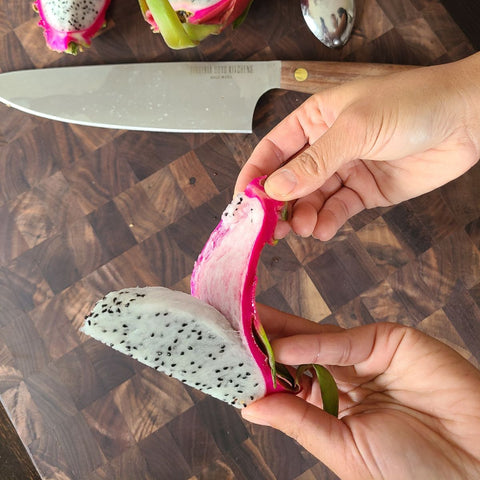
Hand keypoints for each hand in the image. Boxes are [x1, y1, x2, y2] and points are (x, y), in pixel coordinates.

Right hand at [236, 53, 479, 239]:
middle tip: (270, 227)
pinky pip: (338, 210)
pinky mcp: (365, 191)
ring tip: (302, 228)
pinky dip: (329, 222)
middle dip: (278, 204)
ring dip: (303, 216)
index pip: (273, 150)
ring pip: (312, 200)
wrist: (468, 119)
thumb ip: (314, 162)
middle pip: (290, 180)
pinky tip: (323, 229)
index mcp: (315, 120)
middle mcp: (326, 146)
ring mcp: (345, 170)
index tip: (244, 201)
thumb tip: (275, 187)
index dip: (255, 175)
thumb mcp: (355, 129)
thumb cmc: (412, 104)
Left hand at [243, 305, 479, 479]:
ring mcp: (368, 357)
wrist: (477, 466)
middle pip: (298, 353)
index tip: (232, 361)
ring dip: (279, 332)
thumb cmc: (416, 472)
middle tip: (229, 327)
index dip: (262, 371)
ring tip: (242, 324)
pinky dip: (312, 343)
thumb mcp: (345, 450)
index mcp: (338, 406)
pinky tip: (282, 346)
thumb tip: (252, 407)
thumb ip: (299, 421)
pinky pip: (344, 342)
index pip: (291, 381)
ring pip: (315, 339)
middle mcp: (349, 377)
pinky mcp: (389, 342)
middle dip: (265, 341)